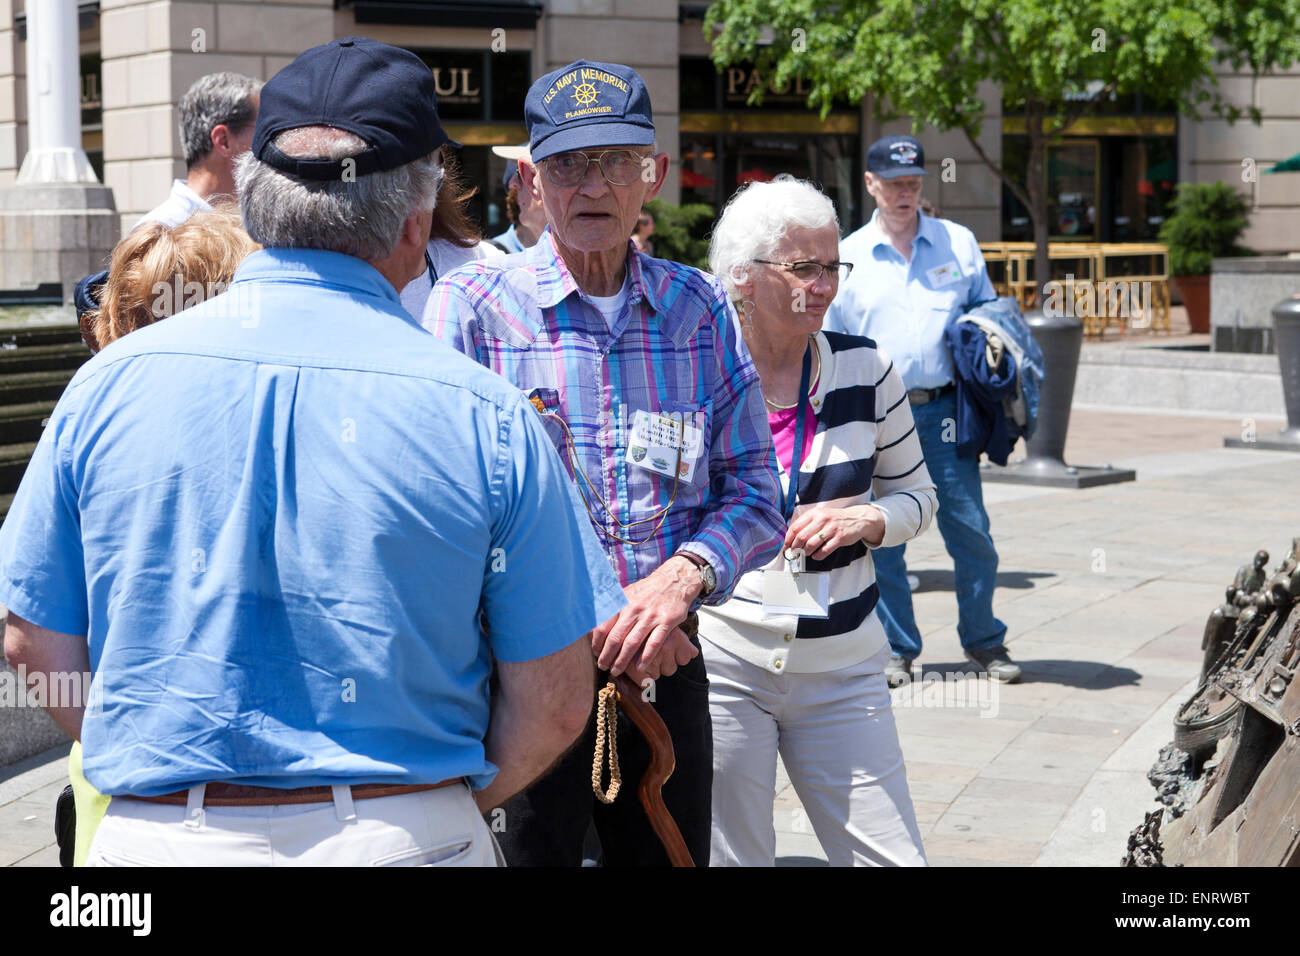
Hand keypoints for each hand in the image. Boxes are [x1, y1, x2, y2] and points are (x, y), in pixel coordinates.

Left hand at [591, 557, 701, 676]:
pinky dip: (646, 657)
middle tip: (603, 666)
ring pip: (632, 643)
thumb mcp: (626, 593)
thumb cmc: (647, 591)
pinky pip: (654, 642)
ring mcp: (650, 615)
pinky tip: (640, 667)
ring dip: (622, 660)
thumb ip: (612, 607)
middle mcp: (634, 609)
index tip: (596, 653)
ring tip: (616, 670)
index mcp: (622, 603)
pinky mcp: (667, 621)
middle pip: (615, 638)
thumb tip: (594, 623)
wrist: (674, 580)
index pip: (603, 626)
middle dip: (606, 656)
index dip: (597, 643)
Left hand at [785, 504, 885, 558]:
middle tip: (794, 553)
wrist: (856, 519)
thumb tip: (791, 537)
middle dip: (795, 548)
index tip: (786, 547)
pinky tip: (816, 556)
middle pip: (801, 537)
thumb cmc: (834, 519)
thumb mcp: (820, 515)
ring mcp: (831, 529)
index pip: (795, 527)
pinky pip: (824, 550)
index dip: (788, 539)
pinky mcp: (840, 538)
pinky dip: (818, 556)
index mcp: (814, 513)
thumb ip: (806, 524)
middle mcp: (822, 519)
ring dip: (806, 552)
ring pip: (811, 544)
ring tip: (806, 554)